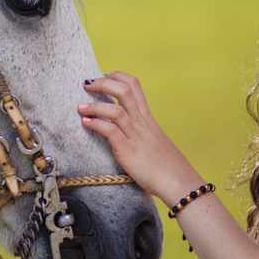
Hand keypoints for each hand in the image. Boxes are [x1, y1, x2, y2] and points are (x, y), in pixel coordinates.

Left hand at [80, 71, 203, 204]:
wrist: (178, 182)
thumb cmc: (166, 165)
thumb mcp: (154, 141)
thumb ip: (142, 132)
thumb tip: (128, 131)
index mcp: (148, 118)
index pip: (134, 85)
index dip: (116, 76)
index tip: (102, 77)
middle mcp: (142, 123)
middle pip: (124, 90)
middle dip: (102, 82)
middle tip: (87, 84)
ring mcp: (135, 136)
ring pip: (115, 110)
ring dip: (94, 106)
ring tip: (80, 107)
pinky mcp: (128, 151)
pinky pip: (110, 132)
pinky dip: (96, 124)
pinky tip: (86, 124)